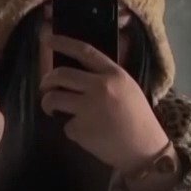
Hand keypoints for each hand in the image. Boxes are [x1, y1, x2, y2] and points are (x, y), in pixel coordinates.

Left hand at [40, 36, 171, 172]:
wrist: (144, 150)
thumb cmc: (138, 119)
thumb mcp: (128, 88)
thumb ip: (106, 77)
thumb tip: (79, 71)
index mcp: (114, 74)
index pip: (84, 51)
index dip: (63, 43)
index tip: (48, 40)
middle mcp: (100, 87)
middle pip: (61, 74)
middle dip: (47, 80)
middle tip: (45, 86)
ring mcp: (88, 109)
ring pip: (53, 98)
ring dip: (47, 103)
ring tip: (52, 108)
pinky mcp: (81, 129)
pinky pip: (65, 124)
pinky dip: (70, 128)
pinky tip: (84, 133)